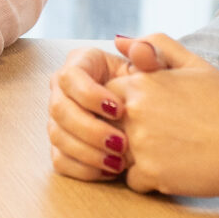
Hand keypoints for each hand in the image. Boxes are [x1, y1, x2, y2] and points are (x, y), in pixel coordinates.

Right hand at [46, 39, 159, 180]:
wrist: (161, 116)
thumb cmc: (158, 87)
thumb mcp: (160, 68)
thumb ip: (152, 55)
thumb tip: (134, 47)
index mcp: (81, 64)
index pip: (70, 77)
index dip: (89, 95)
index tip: (119, 110)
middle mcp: (63, 91)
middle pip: (58, 109)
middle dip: (90, 129)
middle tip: (122, 143)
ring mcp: (60, 119)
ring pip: (57, 136)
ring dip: (88, 152)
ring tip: (119, 162)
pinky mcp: (63, 145)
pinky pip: (60, 160)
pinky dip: (84, 168)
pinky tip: (110, 170)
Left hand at [105, 35, 218, 197]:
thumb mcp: (196, 65)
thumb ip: (157, 46)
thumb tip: (119, 41)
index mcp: (141, 84)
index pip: (107, 94)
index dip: (126, 104)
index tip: (151, 112)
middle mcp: (134, 113)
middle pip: (107, 124)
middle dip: (124, 130)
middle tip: (161, 134)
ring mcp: (140, 145)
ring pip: (116, 152)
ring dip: (134, 155)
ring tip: (168, 151)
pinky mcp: (150, 175)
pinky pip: (132, 180)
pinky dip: (148, 178)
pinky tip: (173, 169)